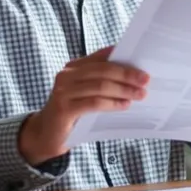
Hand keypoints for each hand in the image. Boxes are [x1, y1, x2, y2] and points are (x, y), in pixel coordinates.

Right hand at [18, 46, 149, 164]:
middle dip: (127, 74)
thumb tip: (134, 77)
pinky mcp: (64, 108)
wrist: (46, 134)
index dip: (123, 56)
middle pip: (103, 70)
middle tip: (145, 79)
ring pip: (100, 85)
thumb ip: (102, 82)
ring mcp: (63, 91)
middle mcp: (67, 74)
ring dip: (123, 90)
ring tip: (140, 94)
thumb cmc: (72, 112)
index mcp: (74, 66)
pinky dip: (112, 103)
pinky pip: (94, 103)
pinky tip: (125, 105)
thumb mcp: (86, 93)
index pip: (102, 56)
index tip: (142, 59)